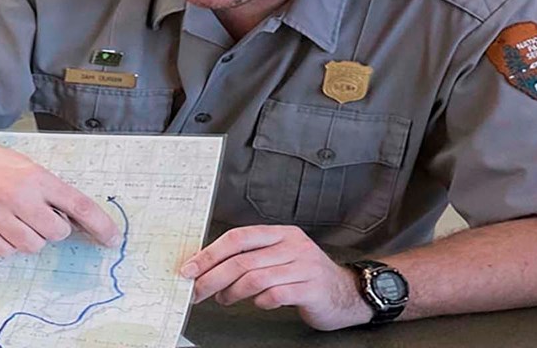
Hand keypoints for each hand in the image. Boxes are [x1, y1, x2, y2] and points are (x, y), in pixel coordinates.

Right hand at [0, 132, 120, 256]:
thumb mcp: (30, 167)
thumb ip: (51, 190)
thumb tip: (76, 216)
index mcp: (38, 178)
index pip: (79, 206)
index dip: (100, 224)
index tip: (112, 237)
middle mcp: (20, 198)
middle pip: (57, 232)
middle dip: (57, 228)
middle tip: (46, 215)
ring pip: (33, 246)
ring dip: (34, 237)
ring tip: (23, 219)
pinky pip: (7, 252)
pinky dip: (10, 244)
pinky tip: (6, 227)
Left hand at [180, 225, 372, 330]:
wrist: (346, 292)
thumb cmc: (306, 275)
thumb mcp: (282, 257)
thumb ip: (253, 259)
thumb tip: (211, 268)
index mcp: (281, 233)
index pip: (238, 237)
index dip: (210, 252)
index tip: (190, 268)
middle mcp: (292, 245)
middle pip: (242, 259)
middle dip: (212, 276)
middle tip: (196, 291)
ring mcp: (303, 265)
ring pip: (254, 277)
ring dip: (231, 292)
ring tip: (224, 299)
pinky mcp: (310, 288)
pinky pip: (274, 295)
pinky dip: (259, 302)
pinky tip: (257, 304)